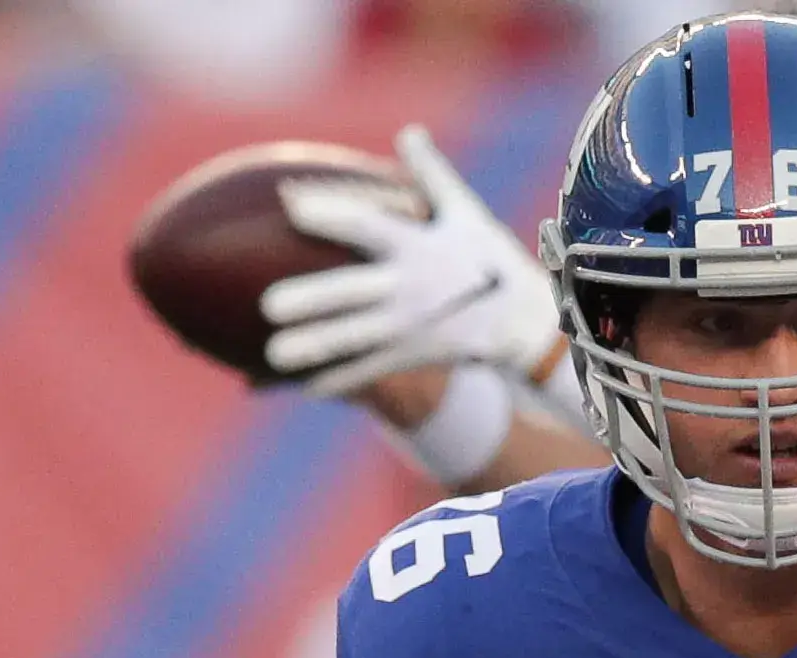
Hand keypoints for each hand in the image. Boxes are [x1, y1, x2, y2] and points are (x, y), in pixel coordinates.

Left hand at [263, 125, 559, 402]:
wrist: (529, 323)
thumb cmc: (492, 259)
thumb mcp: (468, 213)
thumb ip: (432, 174)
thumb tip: (409, 132)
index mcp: (420, 245)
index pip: (367, 225)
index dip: (330, 214)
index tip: (290, 205)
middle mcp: (412, 287)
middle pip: (352, 292)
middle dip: (311, 300)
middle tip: (267, 305)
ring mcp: (413, 326)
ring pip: (355, 339)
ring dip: (314, 347)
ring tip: (273, 354)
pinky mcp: (416, 356)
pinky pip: (372, 370)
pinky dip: (341, 380)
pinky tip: (308, 386)